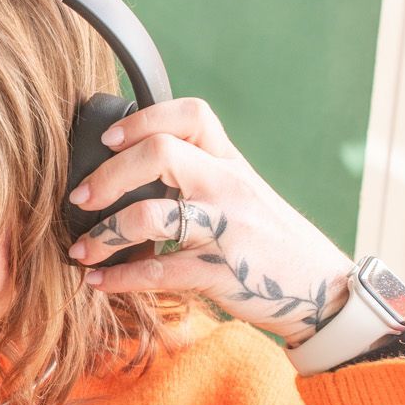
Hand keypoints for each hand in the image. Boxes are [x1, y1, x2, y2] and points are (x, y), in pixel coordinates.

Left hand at [66, 97, 354, 346]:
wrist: (324, 290)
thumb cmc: (270, 243)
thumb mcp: (243, 195)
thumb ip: (200, 177)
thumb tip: (132, 172)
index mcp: (231, 163)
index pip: (192, 114)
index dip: (144, 118)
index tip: (109, 139)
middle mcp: (228, 186)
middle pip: (159, 153)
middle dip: (107, 175)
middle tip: (80, 197)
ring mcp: (226, 228)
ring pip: (149, 215)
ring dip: (103, 235)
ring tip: (80, 251)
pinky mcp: (220, 271)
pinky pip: (157, 272)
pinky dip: (118, 279)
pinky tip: (98, 284)